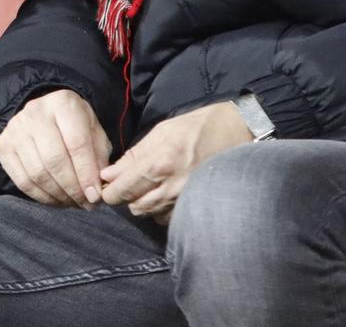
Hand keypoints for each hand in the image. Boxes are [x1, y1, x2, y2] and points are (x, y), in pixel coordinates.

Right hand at [0, 88, 109, 207]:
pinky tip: (56, 199)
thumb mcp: (94, 133)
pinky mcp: (3, 145)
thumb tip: (95, 189)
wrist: (45, 115)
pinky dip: (42, 196)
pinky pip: (22, 181)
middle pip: (54, 160)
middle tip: (86, 204)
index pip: (76, 143)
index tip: (95, 195)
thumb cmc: (74, 126)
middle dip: (73, 189)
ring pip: (37, 173)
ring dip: (58, 195)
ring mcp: (15, 128)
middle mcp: (35, 112)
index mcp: (63, 103)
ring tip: (73, 202)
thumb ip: (99, 158)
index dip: (87, 173)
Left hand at [99, 101, 252, 222]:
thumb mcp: (161, 132)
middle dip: (127, 197)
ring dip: (145, 204)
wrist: (237, 133)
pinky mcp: (198, 207)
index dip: (110, 191)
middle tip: (130, 183)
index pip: (123, 190)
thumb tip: (109, 174)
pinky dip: (163, 210)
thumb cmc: (197, 127)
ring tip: (151, 186)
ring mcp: (186, 200)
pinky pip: (170, 218)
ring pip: (152, 215)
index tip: (109, 186)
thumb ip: (133, 156)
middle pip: (135, 207)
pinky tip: (167, 195)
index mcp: (158, 164)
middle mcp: (171, 187)